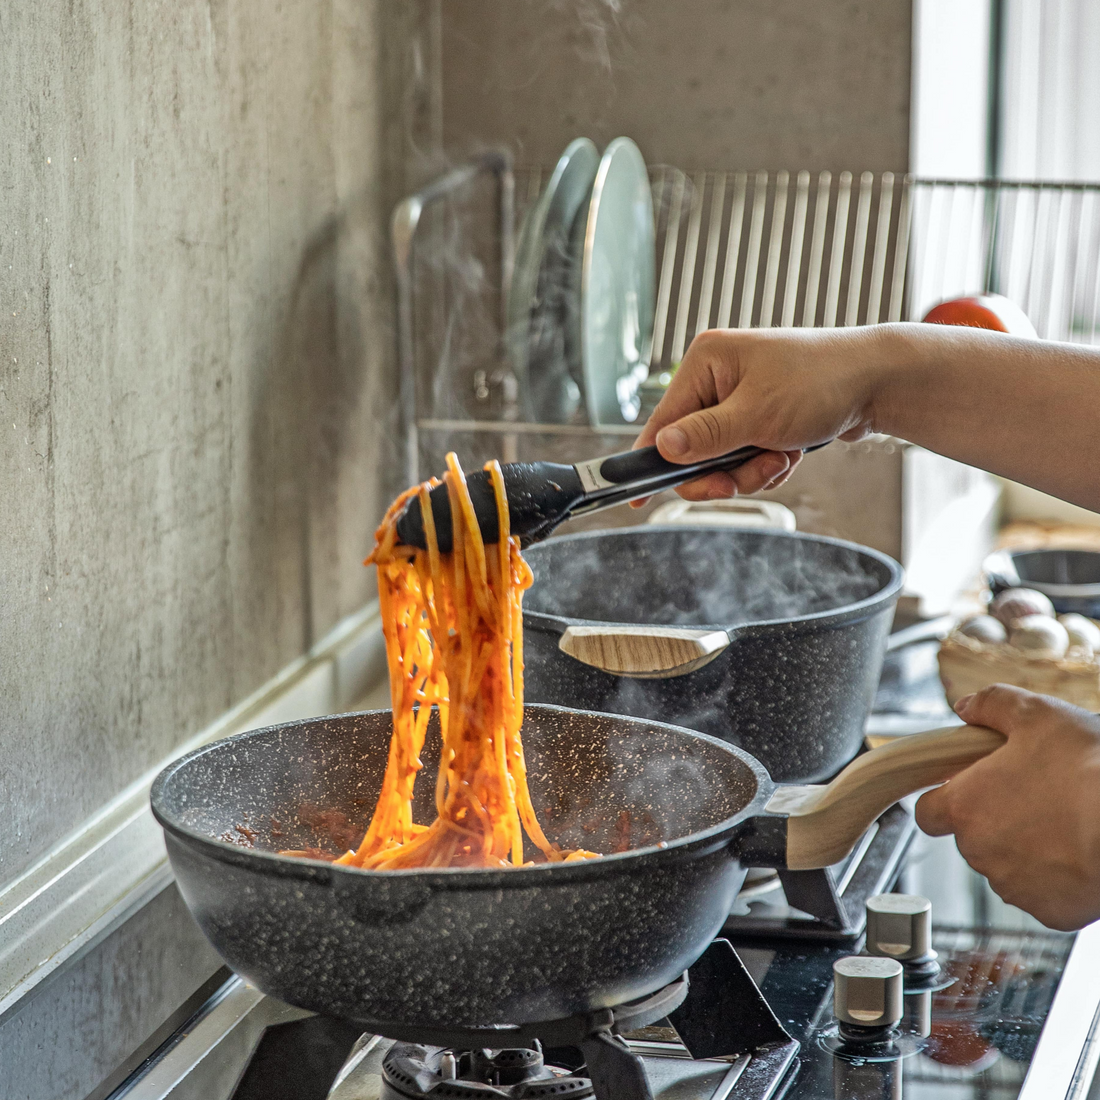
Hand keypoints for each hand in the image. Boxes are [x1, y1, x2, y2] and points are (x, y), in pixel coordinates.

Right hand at [632, 326, 889, 500]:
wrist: (881, 382)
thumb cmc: (822, 383)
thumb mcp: (757, 414)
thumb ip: (705, 436)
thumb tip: (662, 449)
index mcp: (706, 361)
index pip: (662, 421)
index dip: (652, 461)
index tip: (637, 498)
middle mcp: (718, 377)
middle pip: (691, 449)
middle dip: (722, 471)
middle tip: (745, 475)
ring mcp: (740, 399)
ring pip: (721, 461)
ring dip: (750, 471)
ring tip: (781, 457)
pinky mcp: (761, 418)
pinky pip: (745, 459)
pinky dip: (766, 466)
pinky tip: (790, 454)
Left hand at [915, 685, 1099, 930]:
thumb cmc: (1088, 766)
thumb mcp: (1036, 714)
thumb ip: (991, 706)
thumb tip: (966, 707)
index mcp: (965, 806)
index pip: (928, 813)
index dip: (945, 800)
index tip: (966, 790)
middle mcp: (980, 851)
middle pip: (972, 837)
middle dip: (993, 819)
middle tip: (1032, 796)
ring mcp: (1015, 886)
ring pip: (1007, 866)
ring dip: (1024, 848)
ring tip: (1063, 820)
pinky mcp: (1051, 912)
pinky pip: (1043, 894)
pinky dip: (1056, 878)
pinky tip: (1079, 850)